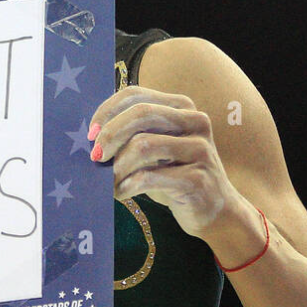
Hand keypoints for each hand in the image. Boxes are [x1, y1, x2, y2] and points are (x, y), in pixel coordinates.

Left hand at [88, 86, 246, 237]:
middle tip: (95, 157)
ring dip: (117, 166)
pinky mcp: (197, 178)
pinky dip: (126, 186)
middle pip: (140, 114)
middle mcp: (195, 121)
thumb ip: (132, 134)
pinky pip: (149, 176)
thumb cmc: (176, 176)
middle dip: (110, 135)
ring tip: (108, 182)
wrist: (215, 212)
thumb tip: (91, 135)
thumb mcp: (156, 149)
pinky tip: (119, 194)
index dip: (107, 111)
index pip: (135, 95)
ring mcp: (200, 149)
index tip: (90, 134)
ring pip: (143, 145)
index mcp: (182, 106)